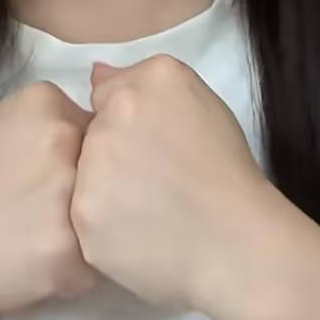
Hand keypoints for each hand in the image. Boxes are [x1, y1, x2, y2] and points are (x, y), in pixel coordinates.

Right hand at [0, 81, 95, 319]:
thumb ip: (50, 126)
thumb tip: (100, 137)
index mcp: (49, 105)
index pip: (101, 130)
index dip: (83, 161)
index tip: (48, 179)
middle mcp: (67, 144)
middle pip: (110, 173)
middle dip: (86, 196)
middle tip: (41, 212)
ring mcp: (72, 200)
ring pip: (106, 222)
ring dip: (82, 236)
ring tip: (34, 240)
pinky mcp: (70, 255)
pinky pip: (93, 268)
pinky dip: (69, 273)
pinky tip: (32, 265)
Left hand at [70, 54, 271, 313]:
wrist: (236, 242)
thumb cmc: (227, 170)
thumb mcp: (201, 102)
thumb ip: (144, 80)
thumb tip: (97, 76)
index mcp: (137, 91)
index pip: (106, 95)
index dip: (127, 121)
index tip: (152, 144)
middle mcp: (105, 126)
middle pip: (92, 136)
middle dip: (113, 154)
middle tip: (154, 180)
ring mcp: (89, 176)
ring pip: (83, 177)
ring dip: (105, 191)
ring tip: (149, 211)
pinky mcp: (84, 223)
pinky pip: (86, 220)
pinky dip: (106, 228)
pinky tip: (140, 234)